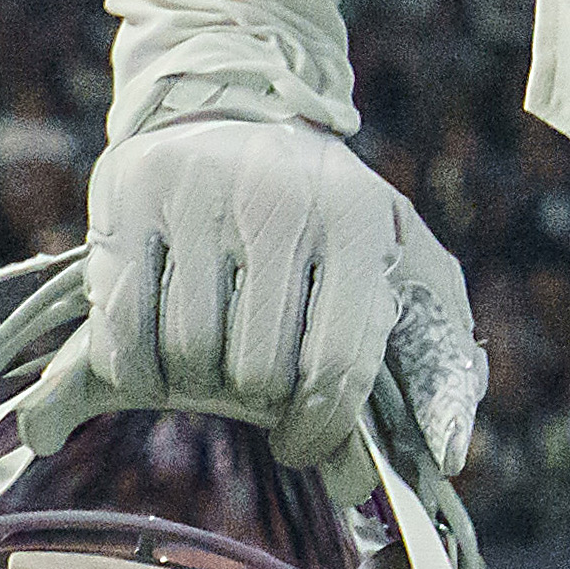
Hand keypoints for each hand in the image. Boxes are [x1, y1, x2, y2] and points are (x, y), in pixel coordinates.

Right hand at [31, 113, 484, 484]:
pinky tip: (154, 360)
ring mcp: (203, 196)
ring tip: (205, 363)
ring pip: (187, 353)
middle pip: (256, 371)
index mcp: (358, 223)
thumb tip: (446, 457)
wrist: (236, 111)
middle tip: (248, 387)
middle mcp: (283, 203)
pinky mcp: (133, 198)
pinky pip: (123, 326)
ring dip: (190, 385)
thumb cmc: (325, 213)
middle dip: (252, 400)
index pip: (338, 365)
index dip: (317, 429)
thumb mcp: (396, 256)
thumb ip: (431, 349)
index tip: (300, 447)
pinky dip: (134, 366)